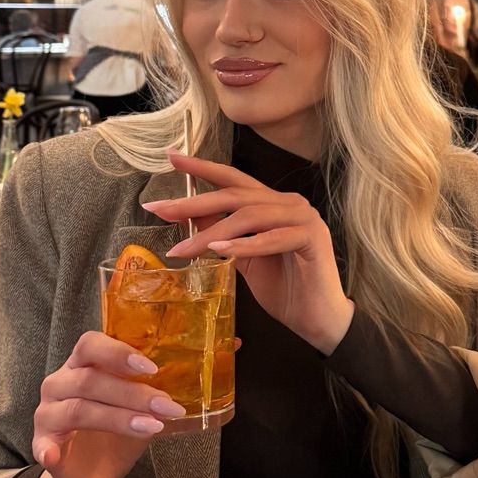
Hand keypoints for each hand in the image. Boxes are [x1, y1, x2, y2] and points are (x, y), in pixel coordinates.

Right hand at [30, 330, 185, 477]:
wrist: (91, 477)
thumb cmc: (120, 431)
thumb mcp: (149, 405)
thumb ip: (177, 378)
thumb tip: (233, 344)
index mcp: (84, 364)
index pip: (92, 343)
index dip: (120, 351)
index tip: (153, 366)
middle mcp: (61, 382)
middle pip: (89, 375)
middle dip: (130, 389)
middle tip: (165, 403)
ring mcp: (48, 413)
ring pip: (79, 407)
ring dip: (118, 417)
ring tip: (152, 427)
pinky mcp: (42, 445)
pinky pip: (42, 444)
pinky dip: (47, 448)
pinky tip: (56, 455)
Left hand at [144, 151, 353, 355]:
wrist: (318, 321)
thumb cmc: (284, 290)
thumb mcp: (243, 259)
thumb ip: (222, 235)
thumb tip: (187, 216)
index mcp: (273, 203)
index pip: (233, 179)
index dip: (201, 167)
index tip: (171, 157)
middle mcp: (289, 203)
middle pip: (236, 194)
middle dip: (194, 201)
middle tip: (159, 208)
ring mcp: (303, 218)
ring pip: (250, 215)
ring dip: (213, 232)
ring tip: (184, 249)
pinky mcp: (312, 238)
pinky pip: (273, 237)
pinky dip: (245, 244)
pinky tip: (221, 251)